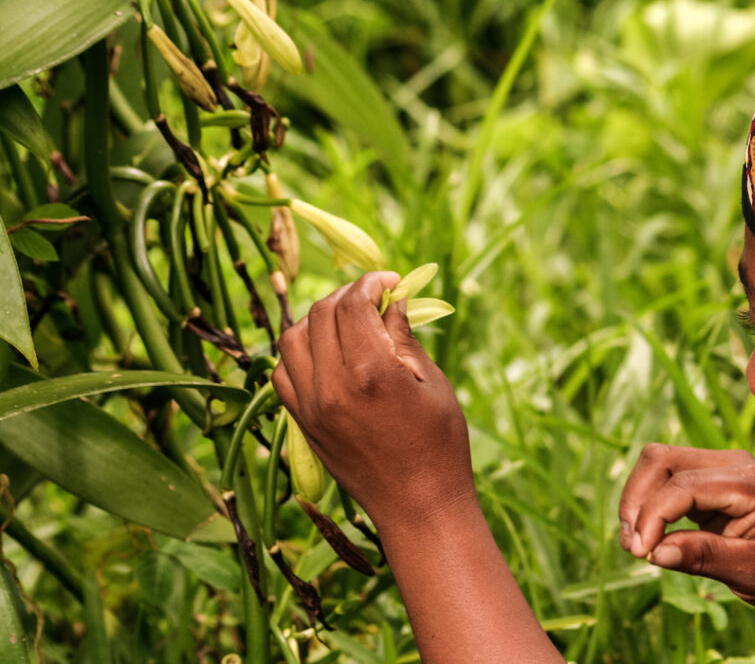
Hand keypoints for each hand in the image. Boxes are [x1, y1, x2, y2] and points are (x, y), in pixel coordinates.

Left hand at [272, 272, 473, 531]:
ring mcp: (310, 406)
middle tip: (374, 298)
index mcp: (371, 371)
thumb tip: (392, 299)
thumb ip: (404, 336)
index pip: (354, 303)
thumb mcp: (431, 383)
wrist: (418, 507)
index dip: (371, 282)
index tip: (390, 281)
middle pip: (322, 313)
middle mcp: (332, 385)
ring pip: (293, 337)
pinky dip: (299, 352)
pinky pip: (283, 372)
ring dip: (318, 319)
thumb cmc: (439, 445)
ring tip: (346, 322)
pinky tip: (325, 353)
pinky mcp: (302, 424)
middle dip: (348, 295)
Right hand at [619, 444, 754, 611]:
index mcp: (751, 482)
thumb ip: (704, 557)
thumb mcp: (753, 573)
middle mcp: (734, 463)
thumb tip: (654, 553)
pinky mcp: (711, 479)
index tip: (641, 554)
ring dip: (638, 501)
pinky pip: (668, 479)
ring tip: (636, 544)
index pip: (682, 485)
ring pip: (659, 464)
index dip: (652, 517)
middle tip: (633, 548)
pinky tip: (650, 537)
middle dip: (637, 501)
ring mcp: (722, 467)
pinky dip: (650, 504)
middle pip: (661, 460)